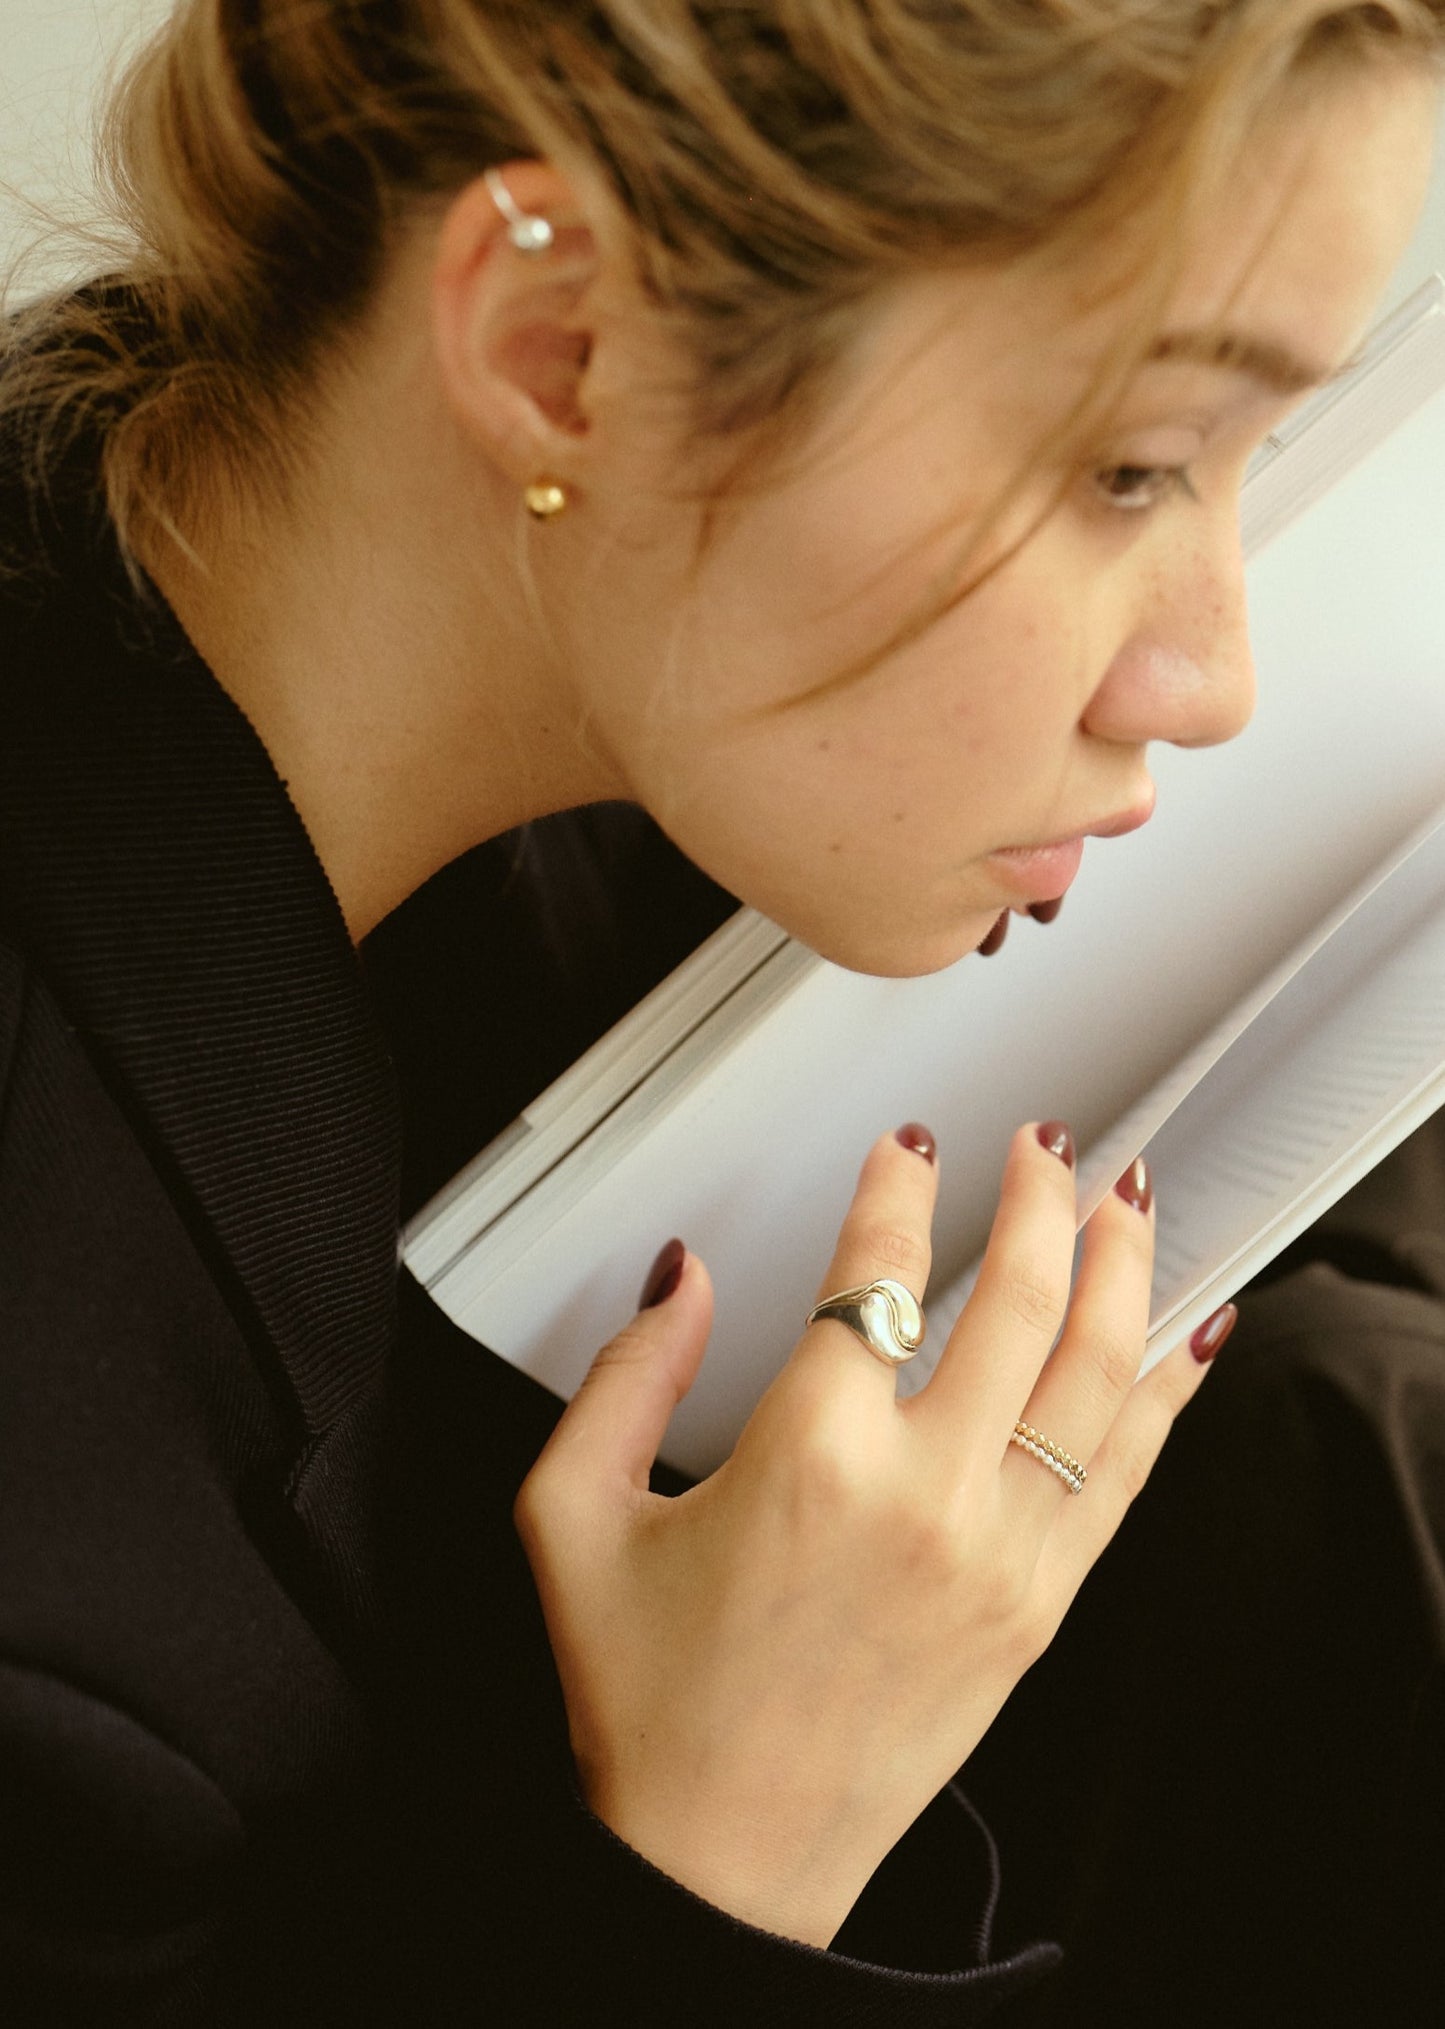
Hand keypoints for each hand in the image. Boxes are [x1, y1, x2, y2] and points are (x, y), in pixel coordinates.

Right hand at [514, 1123, 1219, 1945]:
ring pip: (1097, 1370)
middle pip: (1019, 1296)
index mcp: (810, 1460)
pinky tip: (1183, 1331)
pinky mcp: (1040, 1607)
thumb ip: (621, 1377)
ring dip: (1121, 1265)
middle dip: (1040, 1195)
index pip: (879, 1275)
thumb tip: (684, 1280)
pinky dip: (1164, 1389)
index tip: (909, 1149)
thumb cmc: (648, 1700)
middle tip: (1043, 1146)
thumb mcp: (572, 1520)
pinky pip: (1128, 1471)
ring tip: (1128, 1198)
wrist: (723, 1861)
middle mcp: (925, 1496)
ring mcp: (1000, 1555)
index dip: (899, 1187)